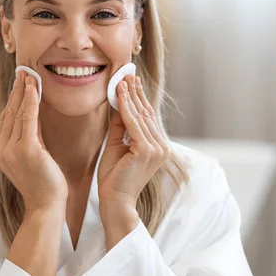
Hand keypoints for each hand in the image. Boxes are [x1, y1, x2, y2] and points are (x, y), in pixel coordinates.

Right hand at [0, 71, 67, 213]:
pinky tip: (34, 89)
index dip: (13, 98)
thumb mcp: (33, 153)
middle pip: (9, 112)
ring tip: (29, 75)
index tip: (19, 81)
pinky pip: (28, 119)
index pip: (6, 118)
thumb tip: (33, 109)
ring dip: (24, 91)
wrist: (47, 204)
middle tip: (23, 71)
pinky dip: (30, 101)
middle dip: (17, 90)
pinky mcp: (26, 150)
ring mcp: (11, 150)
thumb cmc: (43, 181)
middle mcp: (1, 149)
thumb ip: (30, 133)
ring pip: (17, 113)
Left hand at [97, 75, 170, 236]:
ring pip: (140, 116)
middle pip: (146, 113)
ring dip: (130, 96)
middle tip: (128, 74)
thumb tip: (119, 104)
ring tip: (122, 80)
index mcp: (158, 147)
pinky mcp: (146, 151)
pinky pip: (133, 124)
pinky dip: (126, 108)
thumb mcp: (117, 145)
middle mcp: (161, 147)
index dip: (139, 98)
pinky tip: (120, 95)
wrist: (114, 201)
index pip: (147, 117)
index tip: (131, 81)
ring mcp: (156, 149)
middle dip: (135, 92)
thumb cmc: (114, 177)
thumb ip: (120, 126)